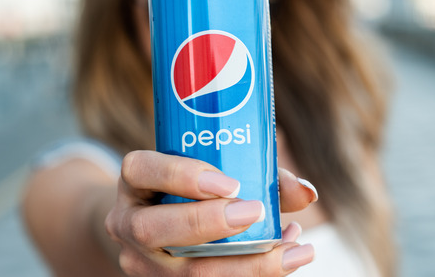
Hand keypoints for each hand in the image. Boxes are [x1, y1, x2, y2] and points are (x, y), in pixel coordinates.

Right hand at [105, 150, 316, 275]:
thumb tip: (307, 192)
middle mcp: (128, 224)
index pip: (142, 170)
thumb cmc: (194, 188)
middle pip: (154, 229)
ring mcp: (142, 263)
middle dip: (209, 224)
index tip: (232, 183)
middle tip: (257, 213)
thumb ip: (258, 172)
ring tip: (294, 249)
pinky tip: (286, 263)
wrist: (156, 225)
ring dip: (246, 265)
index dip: (184, 176)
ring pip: (185, 273)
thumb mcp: (210, 169)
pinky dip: (250, 276)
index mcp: (134, 181)